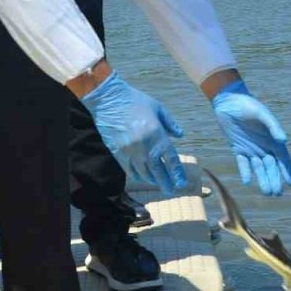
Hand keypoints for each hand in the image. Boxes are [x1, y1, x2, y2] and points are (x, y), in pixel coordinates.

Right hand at [80, 72, 186, 193]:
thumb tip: (180, 135)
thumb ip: (170, 123)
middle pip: (158, 171)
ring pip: (143, 173)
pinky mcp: (118, 153)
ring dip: (151, 179)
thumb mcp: (158, 108)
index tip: (181, 183)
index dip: (177, 173)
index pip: (171, 159)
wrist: (109, 99)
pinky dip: (136, 175)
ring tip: (157, 183)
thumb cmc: (135, 100)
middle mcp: (145, 147)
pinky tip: (140, 178)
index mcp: (158, 135)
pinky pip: (129, 169)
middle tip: (170, 190)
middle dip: (165, 182)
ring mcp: (130, 151)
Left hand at [211, 80, 290, 195]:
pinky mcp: (238, 147)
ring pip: (258, 168)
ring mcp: (251, 148)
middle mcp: (263, 145)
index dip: (287, 170)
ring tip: (267, 192)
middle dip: (275, 179)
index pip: (283, 158)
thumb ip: (273, 126)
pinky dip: (245, 171)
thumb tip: (283, 141)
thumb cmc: (248, 104)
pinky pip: (243, 163)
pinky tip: (247, 181)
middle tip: (277, 193)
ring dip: (263, 179)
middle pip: (271, 166)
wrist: (228, 100)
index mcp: (272, 138)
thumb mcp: (262, 114)